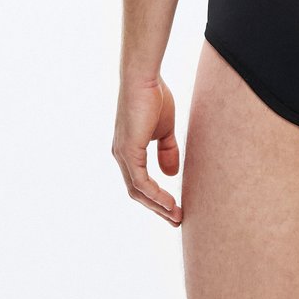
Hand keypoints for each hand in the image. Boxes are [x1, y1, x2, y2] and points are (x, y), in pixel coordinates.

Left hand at [112, 76, 182, 225]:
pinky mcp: (128, 152)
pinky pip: (141, 182)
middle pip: (138, 192)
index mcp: (128, 151)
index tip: (174, 207)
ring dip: (158, 206)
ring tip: (176, 216)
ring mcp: (122, 155)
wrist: (144, 78)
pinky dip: (155, 195)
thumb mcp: (164, 129)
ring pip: (138, 191)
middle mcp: (121, 156)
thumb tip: (171, 174)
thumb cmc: (153, 97)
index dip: (157, 197)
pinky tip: (168, 202)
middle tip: (176, 219)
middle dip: (158, 208)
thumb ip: (166, 150)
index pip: (140, 182)